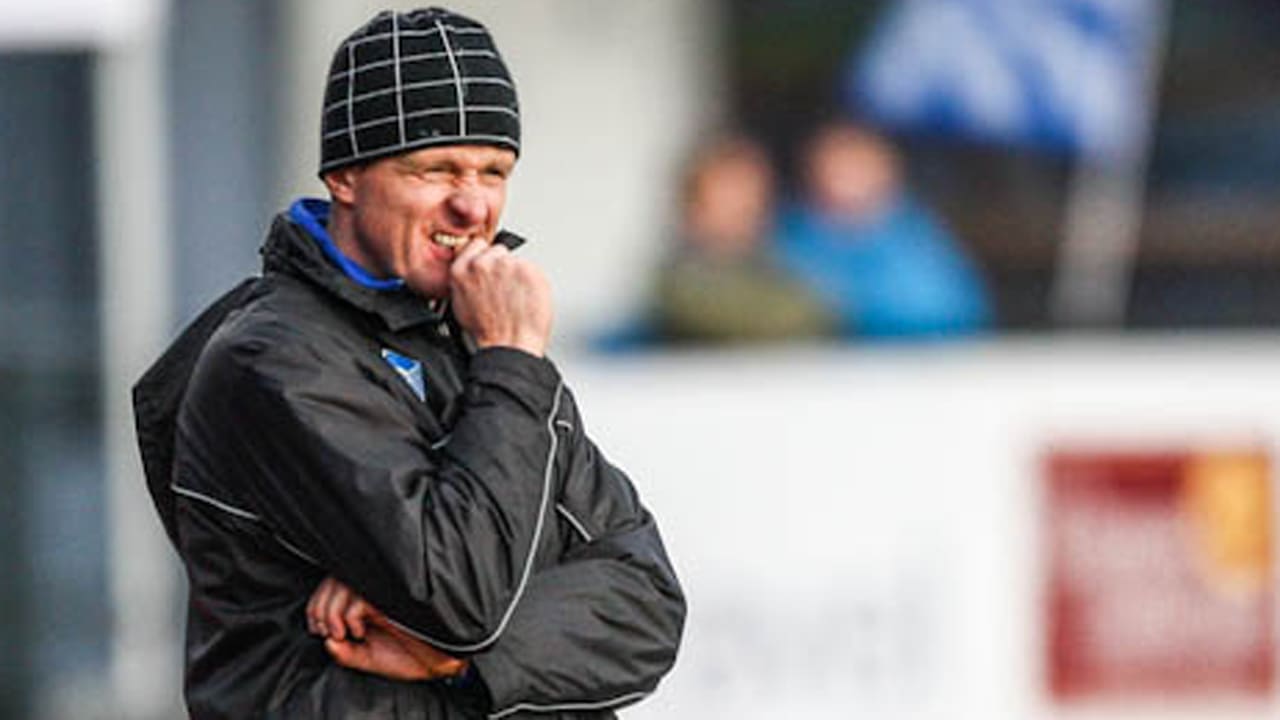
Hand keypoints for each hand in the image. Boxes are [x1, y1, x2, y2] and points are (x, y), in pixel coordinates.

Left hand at [307, 577, 467, 680]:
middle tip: (331, 633)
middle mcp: (374, 588)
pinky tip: (361, 630)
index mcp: (367, 597)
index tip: (319, 629)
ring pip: (341, 588)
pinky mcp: (392, 597)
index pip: (330, 584)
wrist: (438, 659)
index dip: (316, 605)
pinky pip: (358, 601)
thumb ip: (344, 653)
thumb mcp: (368, 657)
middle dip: (321, 611)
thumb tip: (327, 643)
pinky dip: (349, 618)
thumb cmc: (409, 654)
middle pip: (332, 581)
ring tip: (346, 634)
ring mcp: (383, 590)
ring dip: (333, 615)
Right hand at [449, 238, 552, 356]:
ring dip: (518, 274)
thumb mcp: (461, 304)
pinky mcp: (528, 269)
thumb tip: (472, 271)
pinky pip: (532, 268)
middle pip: (498, 251)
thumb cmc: (489, 332)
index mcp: (462, 270)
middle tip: (504, 289)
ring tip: (515, 296)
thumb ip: (465, 280)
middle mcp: (483, 263)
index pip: (476, 244)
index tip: (490, 266)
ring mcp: (507, 264)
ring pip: (516, 259)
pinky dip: (533, 280)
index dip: (485, 256)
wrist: (510, 344)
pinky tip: (526, 297)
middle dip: (502, 266)